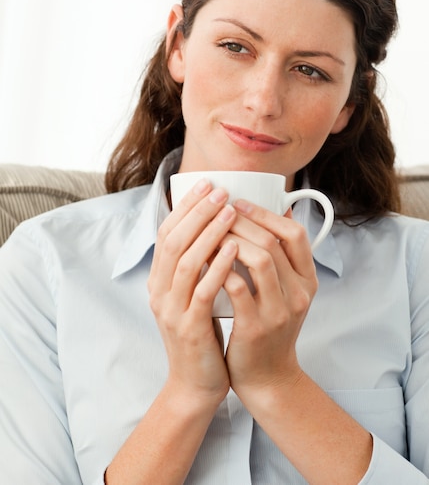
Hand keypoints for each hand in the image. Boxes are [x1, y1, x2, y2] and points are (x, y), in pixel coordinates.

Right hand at [148, 180, 237, 404]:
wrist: (196, 382)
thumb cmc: (202, 332)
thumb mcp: (195, 293)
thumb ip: (201, 263)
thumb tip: (222, 224)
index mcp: (159, 280)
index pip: (166, 233)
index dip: (184, 207)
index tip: (205, 184)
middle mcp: (159, 291)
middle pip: (173, 241)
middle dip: (196, 212)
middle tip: (219, 190)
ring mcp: (171, 310)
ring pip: (185, 261)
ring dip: (207, 232)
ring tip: (229, 210)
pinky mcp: (188, 328)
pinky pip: (202, 291)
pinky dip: (217, 266)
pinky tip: (233, 248)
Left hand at [222, 200, 317, 401]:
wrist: (266, 377)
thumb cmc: (269, 326)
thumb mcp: (285, 292)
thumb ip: (281, 257)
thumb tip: (279, 208)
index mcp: (307, 280)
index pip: (296, 234)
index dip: (267, 213)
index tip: (239, 203)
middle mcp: (299, 293)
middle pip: (273, 241)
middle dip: (242, 221)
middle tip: (217, 211)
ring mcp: (279, 311)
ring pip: (259, 258)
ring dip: (231, 240)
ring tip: (210, 232)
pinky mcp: (256, 327)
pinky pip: (237, 287)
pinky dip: (220, 268)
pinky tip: (204, 259)